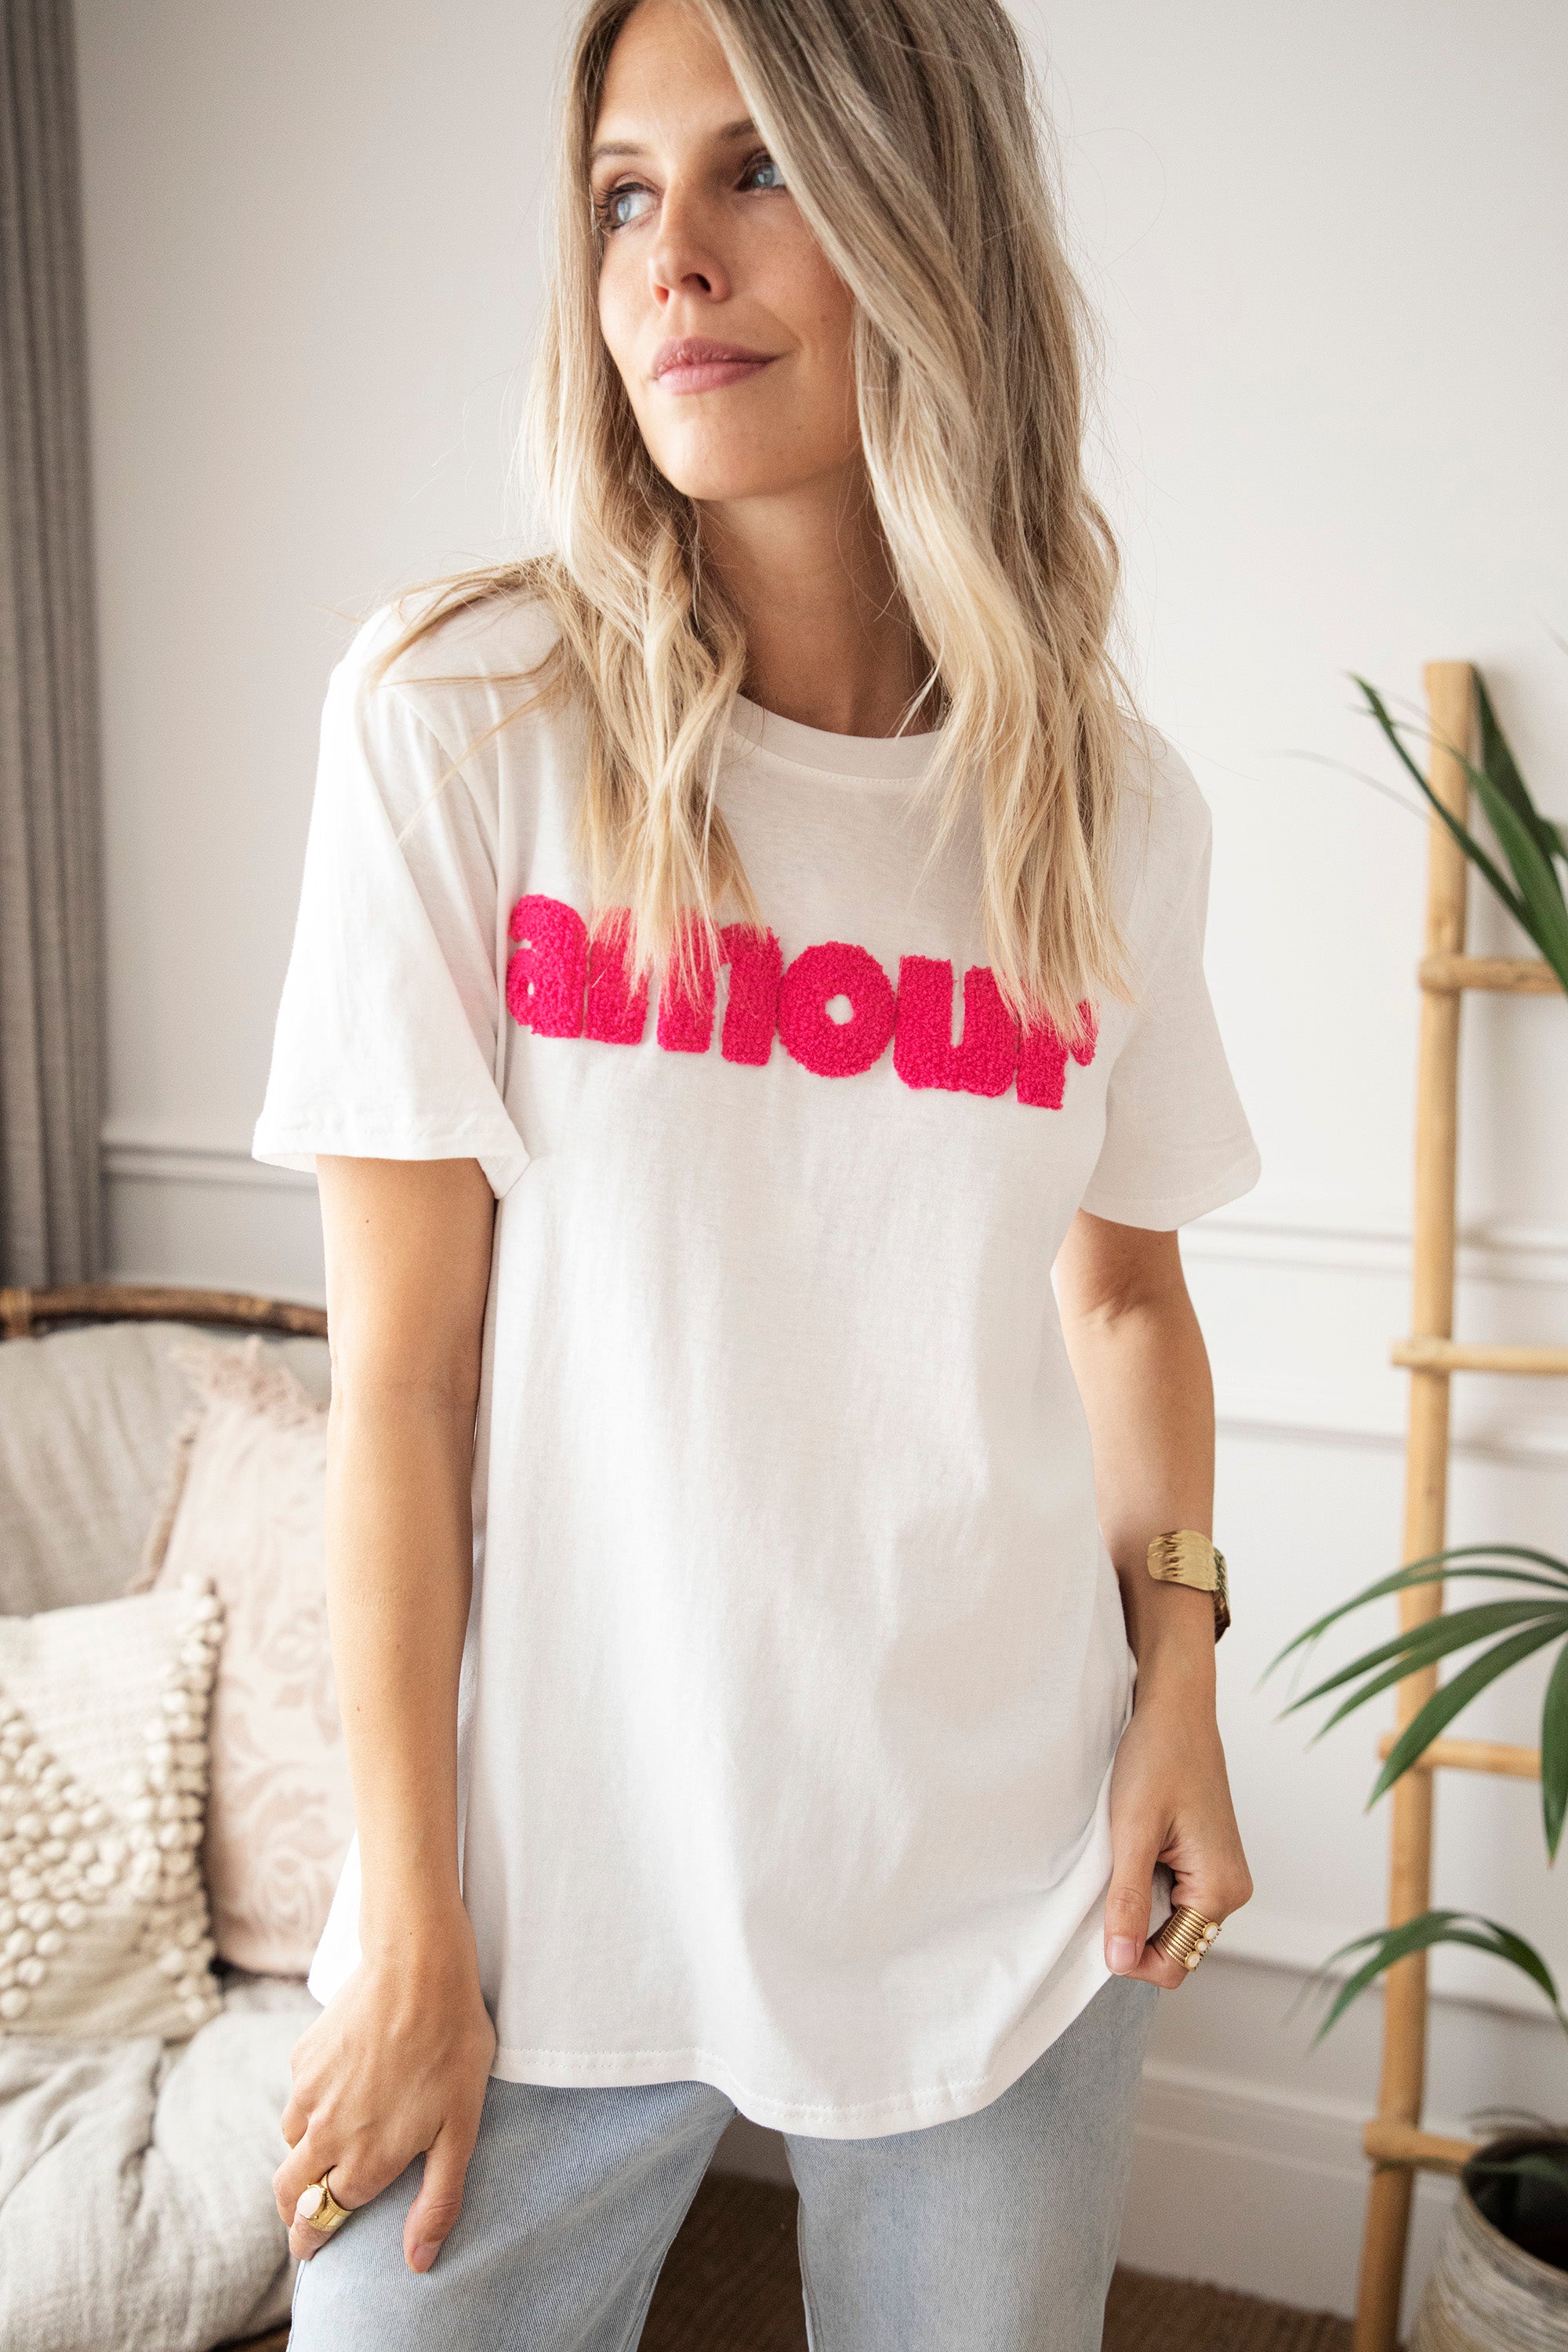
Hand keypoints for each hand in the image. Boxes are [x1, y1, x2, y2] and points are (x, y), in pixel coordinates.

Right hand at [273, 1910, 496, 2274]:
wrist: (417, 1967)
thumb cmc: (451, 2046)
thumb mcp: (461, 2130)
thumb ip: (438, 2201)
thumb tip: (417, 2263)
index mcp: (362, 2163)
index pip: (318, 2221)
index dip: (312, 2239)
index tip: (309, 2249)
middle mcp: (324, 2135)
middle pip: (288, 2192)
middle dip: (292, 2211)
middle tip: (303, 2217)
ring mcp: (307, 2093)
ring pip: (291, 2142)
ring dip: (304, 2154)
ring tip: (330, 2147)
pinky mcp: (303, 2057)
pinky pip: (299, 2095)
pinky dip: (311, 2104)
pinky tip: (343, 2085)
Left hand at [1104, 1671, 1251, 1989]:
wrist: (1176, 1706)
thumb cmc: (1158, 1756)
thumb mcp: (1132, 1831)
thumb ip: (1127, 1900)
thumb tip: (1119, 1962)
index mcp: (1220, 1890)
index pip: (1174, 1963)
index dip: (1130, 1957)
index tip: (1098, 1922)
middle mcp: (1231, 1889)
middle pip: (1173, 1944)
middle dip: (1133, 1925)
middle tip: (1105, 1880)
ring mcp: (1221, 1874)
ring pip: (1169, 1919)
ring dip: (1137, 1900)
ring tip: (1120, 1856)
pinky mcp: (1207, 1858)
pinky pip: (1172, 1893)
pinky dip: (1144, 1881)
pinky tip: (1132, 1848)